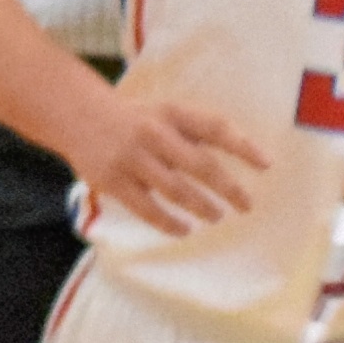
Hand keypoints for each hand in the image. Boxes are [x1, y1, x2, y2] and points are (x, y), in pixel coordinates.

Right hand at [64, 79, 268, 237]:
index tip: (266, 165)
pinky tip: (183, 229)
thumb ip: (195, 131)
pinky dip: (169, 223)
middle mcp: (155, 133)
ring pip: (176, 190)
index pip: (215, 127)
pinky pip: (147, 208)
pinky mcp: (114, 180)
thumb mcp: (164, 113)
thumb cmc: (133, 118)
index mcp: (172, 113)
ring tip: (216, 216)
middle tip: (246, 206)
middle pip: (201, 164)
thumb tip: (242, 152)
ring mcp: (133, 157)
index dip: (243, 146)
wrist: (77, 115)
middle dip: (228, 188)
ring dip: (202, 207)